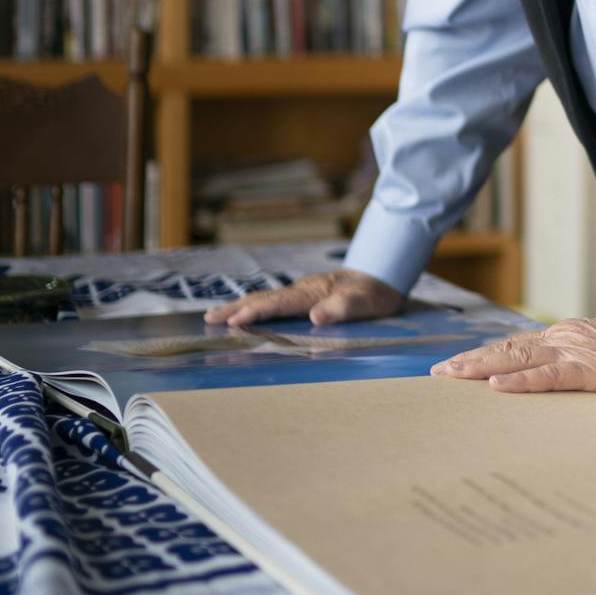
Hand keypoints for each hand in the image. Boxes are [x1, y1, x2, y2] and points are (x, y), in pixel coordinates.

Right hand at [203, 269, 404, 327]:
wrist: (386, 273)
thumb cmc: (377, 292)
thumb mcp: (367, 302)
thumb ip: (343, 308)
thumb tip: (316, 317)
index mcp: (314, 291)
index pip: (280, 303)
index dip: (257, 312)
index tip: (234, 320)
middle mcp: (304, 289)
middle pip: (265, 298)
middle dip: (236, 308)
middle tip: (209, 319)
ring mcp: (303, 290)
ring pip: (266, 298)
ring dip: (240, 306)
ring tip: (215, 315)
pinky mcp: (306, 295)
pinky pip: (274, 302)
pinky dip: (255, 306)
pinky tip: (246, 312)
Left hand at [431, 314, 595, 393]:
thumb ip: (577, 360)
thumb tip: (557, 375)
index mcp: (564, 338)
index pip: (514, 346)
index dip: (483, 355)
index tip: (454, 366)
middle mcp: (561, 340)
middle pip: (506, 350)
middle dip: (470, 362)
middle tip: (438, 374)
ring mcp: (573, 354)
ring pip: (517, 359)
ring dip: (481, 368)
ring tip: (452, 377)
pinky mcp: (588, 371)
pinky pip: (548, 377)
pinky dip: (520, 381)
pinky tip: (497, 386)